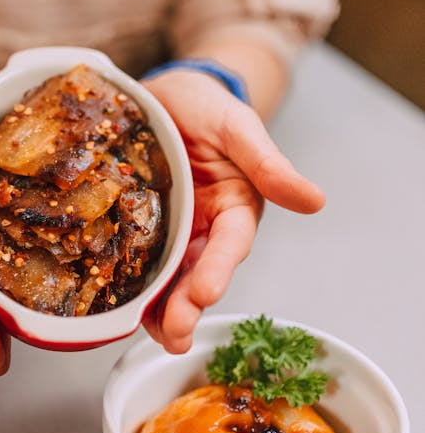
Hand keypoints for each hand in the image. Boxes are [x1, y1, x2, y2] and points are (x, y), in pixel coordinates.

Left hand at [142, 70, 324, 353]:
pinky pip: (134, 265)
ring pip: (167, 280)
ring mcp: (170, 234)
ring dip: (161, 312)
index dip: (218, 270)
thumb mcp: (238, 128)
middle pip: (198, 274)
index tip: (205, 293)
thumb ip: (268, 164)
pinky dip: (129, 291)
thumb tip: (315, 200)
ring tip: (155, 338)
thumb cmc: (207, 106)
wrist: (164, 94)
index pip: (230, 245)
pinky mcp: (138, 232)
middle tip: (176, 333)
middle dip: (187, 306)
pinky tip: (118, 313)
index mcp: (234, 208)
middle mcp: (204, 229)